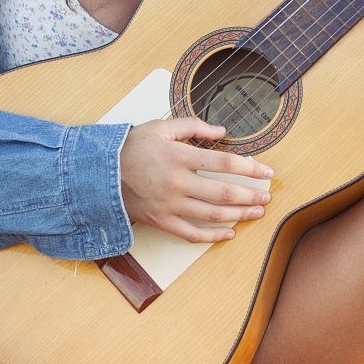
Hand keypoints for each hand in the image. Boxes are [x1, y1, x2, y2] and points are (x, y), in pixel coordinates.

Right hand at [119, 117, 273, 243]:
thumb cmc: (129, 148)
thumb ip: (192, 126)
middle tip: (267, 196)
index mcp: (179, 157)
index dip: (250, 168)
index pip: (224, 163)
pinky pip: (191, 234)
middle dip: (250, 195)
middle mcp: (177, 183)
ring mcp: (169, 205)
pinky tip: (229, 233)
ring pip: (213, 214)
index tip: (267, 171)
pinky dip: (213, 236)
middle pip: (224, 192)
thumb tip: (221, 131)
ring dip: (239, 215)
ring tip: (256, 212)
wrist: (96, 173)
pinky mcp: (161, 221)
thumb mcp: (159, 128)